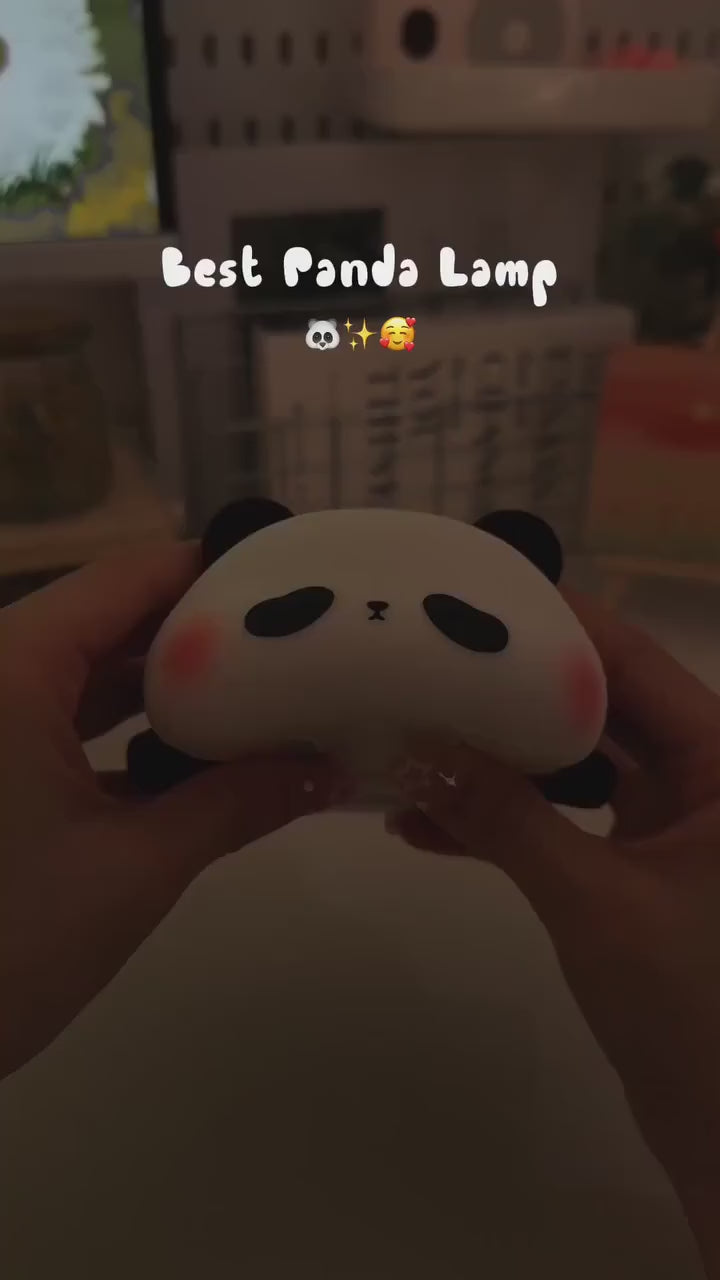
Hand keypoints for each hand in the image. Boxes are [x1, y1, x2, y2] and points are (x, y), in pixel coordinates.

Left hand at [0, 544, 346, 1080]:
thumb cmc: (5, 944)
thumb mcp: (134, 868)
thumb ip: (235, 805)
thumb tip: (330, 773)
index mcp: (11, 666)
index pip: (127, 578)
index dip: (212, 574)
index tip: (293, 586)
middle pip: (108, 618)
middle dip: (199, 636)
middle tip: (292, 646)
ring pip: (82, 671)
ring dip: (163, 687)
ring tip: (258, 697)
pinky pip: (57, 719)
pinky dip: (119, 731)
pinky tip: (191, 758)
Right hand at [386, 593, 719, 1273]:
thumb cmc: (691, 1008)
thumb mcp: (592, 899)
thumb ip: (503, 816)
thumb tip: (412, 746)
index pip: (632, 662)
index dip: (554, 623)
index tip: (470, 596)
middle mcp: (703, 777)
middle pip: (597, 705)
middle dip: (510, 689)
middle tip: (424, 660)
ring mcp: (670, 825)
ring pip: (575, 764)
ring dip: (498, 761)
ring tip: (412, 738)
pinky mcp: (638, 870)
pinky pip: (564, 823)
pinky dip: (505, 823)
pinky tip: (425, 826)